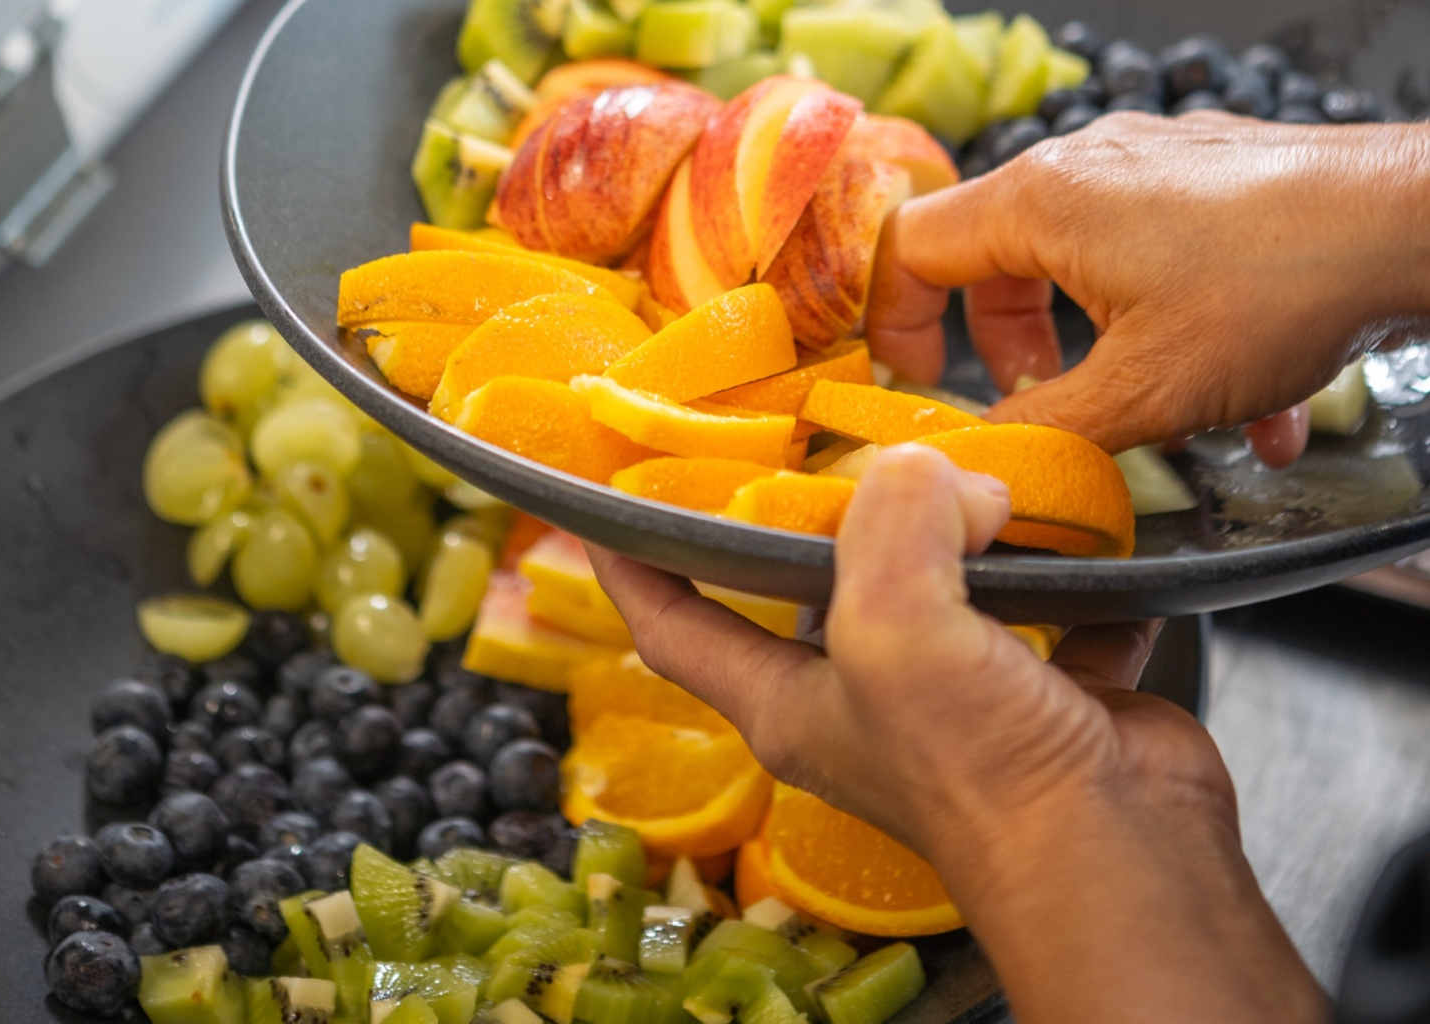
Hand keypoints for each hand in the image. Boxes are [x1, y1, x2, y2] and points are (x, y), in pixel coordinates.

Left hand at [588, 445, 1324, 1022]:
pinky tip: (1080, 526)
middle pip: (807, 586)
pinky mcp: (1038, 691)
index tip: (608, 500)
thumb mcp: (895, 633)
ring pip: (932, 586)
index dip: (633, 563)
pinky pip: (1045, 608)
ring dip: (952, 527)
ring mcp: (950, 698)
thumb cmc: (987, 779)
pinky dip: (1062, 568)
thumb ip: (890, 526)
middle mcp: (859, 698)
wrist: (1125, 862)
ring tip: (968, 462)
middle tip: (828, 433)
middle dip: (815, 510)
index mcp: (787, 698)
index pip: (674, 625)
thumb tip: (925, 471)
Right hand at [867, 113, 1429, 464]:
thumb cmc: (1281, 287)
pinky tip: (1232, 401)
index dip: (893, 326)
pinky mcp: (1206, 181)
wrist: (1416, 226)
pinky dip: (1162, 327)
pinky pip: (1146, 256)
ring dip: (1089, 347)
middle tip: (1039, 405)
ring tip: (1142, 408)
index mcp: (1039, 202)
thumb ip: (1040, 432)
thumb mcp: (1141, 393)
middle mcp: (1085, 166)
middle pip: (989, 261)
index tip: (915, 386)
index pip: (910, 249)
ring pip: (1073, 262)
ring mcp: (1149, 166)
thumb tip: (982, 461)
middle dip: (1005, 350)